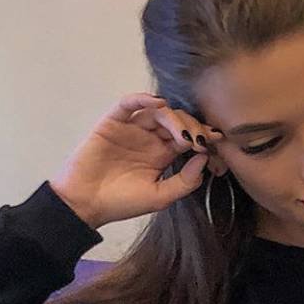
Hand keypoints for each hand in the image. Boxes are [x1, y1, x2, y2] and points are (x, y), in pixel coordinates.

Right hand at [49, 91, 226, 229]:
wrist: (86, 204)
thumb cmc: (122, 203)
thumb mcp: (160, 197)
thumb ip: (184, 181)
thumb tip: (204, 158)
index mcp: (162, 155)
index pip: (187, 137)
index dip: (202, 135)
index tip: (217, 139)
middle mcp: (149, 139)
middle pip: (176, 121)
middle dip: (192, 126)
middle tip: (200, 139)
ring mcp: (131, 129)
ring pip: (157, 112)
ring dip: (173, 118)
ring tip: (182, 133)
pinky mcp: (112, 123)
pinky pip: (128, 105)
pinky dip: (142, 99)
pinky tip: (156, 103)